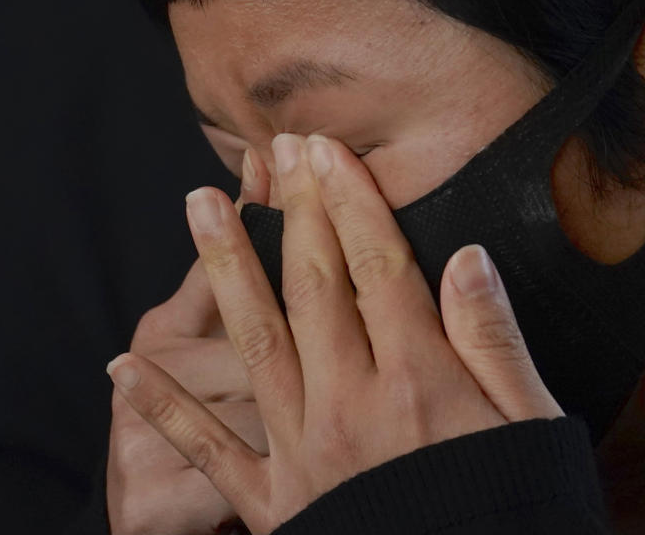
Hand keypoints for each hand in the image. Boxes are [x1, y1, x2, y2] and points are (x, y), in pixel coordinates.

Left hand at [107, 134, 563, 534]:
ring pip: (256, 338)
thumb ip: (493, 343)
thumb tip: (467, 260)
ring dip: (225, 266)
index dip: (351, 201)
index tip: (326, 151)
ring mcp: (303, 450)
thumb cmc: (502, 506)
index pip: (378, 266)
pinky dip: (162, 405)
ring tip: (200, 203)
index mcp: (420, 382)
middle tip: (276, 150)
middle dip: (296, 211)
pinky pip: (207, 447)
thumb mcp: (527, 428)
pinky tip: (121, 365)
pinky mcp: (272, 501)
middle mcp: (352, 405)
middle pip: (315, 285)